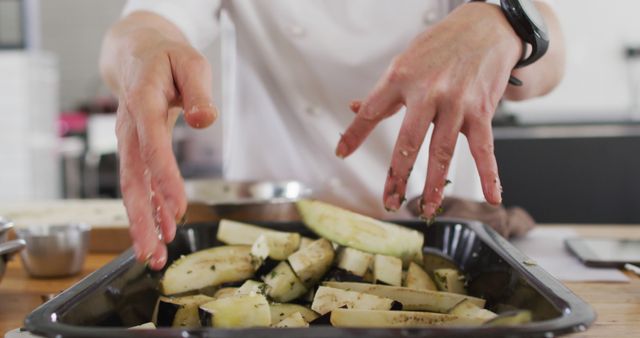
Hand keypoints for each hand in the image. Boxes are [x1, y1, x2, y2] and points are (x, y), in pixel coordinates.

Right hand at [103, 14, 216, 268]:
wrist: (136, 53)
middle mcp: (130, 127)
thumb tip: (205, 120)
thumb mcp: (190, 63)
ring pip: (133, 188)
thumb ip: (198, 92)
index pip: (153, 147)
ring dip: (143, 224)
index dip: (165, 180)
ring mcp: (129, 141)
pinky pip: (141, 183)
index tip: (179, 211)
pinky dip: (152, 208)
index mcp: (143, 103)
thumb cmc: (168, 58)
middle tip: (151, 254)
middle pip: (132, 179)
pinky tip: (163, 232)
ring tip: (153, 257)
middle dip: (141, 220)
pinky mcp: (136, 149)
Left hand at [336, 3, 521, 217]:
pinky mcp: (482, 110)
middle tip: (390, 200)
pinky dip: (489, 174)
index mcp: (401, 78)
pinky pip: (484, 148)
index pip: (371, 110)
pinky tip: (492, 196)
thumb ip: (382, 92)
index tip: (342, 153)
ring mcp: (456, 102)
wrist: (485, 27)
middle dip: (398, 175)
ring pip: (443, 150)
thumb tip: (353, 109)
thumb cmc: (441, 47)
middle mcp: (428, 92)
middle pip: (408, 140)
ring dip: (436, 183)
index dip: (355, 133)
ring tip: (429, 208)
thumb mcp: (404, 62)